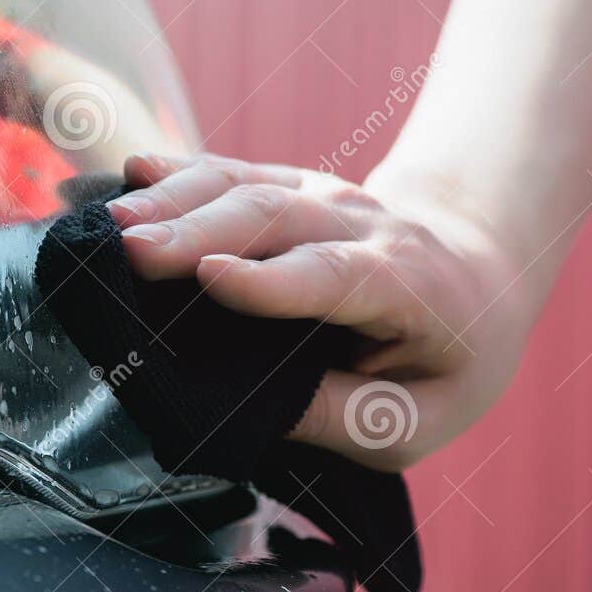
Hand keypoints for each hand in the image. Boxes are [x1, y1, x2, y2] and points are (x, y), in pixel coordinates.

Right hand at [107, 153, 536, 469]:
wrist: (479, 266)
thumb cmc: (446, 358)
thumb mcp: (421, 417)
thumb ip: (346, 419)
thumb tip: (259, 414)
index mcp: (404, 285)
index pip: (333, 275)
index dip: (271, 280)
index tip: (209, 278)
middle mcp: (360, 226)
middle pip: (272, 219)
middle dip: (195, 232)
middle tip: (129, 250)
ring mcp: (319, 197)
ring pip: (242, 186)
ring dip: (172, 200)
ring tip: (112, 223)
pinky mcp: (284, 186)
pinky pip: (227, 173)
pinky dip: (174, 175)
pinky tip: (129, 172)